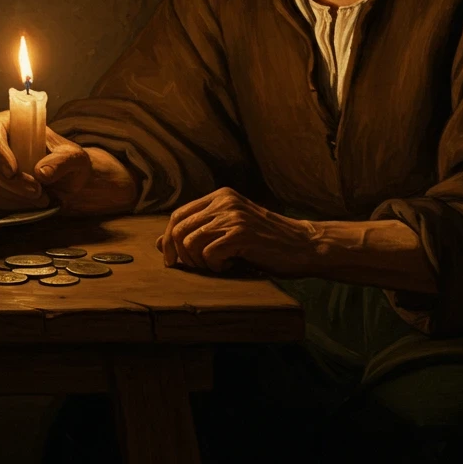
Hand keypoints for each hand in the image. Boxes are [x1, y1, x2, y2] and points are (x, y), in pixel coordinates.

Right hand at [0, 111, 92, 210]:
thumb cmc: (69, 162)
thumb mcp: (74, 157)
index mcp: (15, 124)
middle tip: (37, 191)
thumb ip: (62, 161)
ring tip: (42, 197)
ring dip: (12, 194)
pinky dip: (13, 203)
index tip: (12, 171)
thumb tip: (41, 173)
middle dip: (10, 181)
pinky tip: (33, 203)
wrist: (69, 182)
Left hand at [154, 187, 315, 275]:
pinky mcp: (241, 234)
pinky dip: (215, 266)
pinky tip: (230, 265)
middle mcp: (225, 201)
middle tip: (193, 268)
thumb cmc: (266, 242)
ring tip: (217, 265)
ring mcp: (233, 216)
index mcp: (221, 196)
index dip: (168, 239)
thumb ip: (198, 232)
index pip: (178, 214)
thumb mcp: (229, 231)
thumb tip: (159, 243)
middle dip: (178, 254)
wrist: (303, 245)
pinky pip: (209, 254)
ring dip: (198, 262)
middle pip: (179, 228)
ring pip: (190, 242)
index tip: (171, 260)